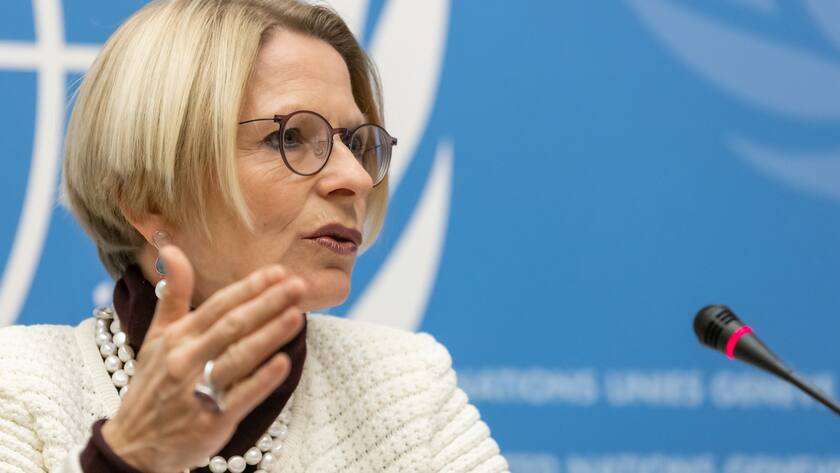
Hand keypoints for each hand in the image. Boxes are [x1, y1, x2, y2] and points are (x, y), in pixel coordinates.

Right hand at [101, 245, 305, 472]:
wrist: (134, 444)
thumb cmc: (153, 384)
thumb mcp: (157, 336)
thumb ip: (172, 294)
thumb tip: (171, 249)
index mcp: (177, 337)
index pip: (218, 305)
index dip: (249, 288)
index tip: (278, 272)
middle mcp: (186, 360)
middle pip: (233, 326)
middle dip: (268, 303)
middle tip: (298, 286)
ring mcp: (197, 391)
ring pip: (239, 357)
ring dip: (270, 335)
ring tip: (297, 315)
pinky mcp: (211, 421)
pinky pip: (241, 396)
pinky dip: (263, 379)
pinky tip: (284, 363)